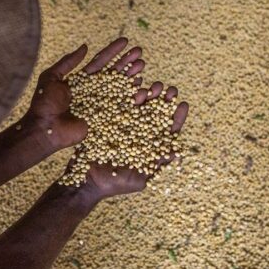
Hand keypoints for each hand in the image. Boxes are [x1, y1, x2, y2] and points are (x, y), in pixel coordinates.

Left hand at [24, 37, 146, 150]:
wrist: (44, 128)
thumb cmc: (44, 103)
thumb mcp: (51, 77)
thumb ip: (67, 62)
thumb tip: (85, 46)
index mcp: (82, 80)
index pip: (101, 62)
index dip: (113, 51)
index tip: (125, 41)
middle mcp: (94, 91)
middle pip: (114, 74)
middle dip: (127, 62)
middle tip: (139, 51)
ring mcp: (100, 105)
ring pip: (121, 88)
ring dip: (132, 77)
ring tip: (142, 66)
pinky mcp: (104, 119)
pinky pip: (121, 108)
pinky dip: (133, 99)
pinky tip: (142, 89)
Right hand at [76, 84, 188, 204]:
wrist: (86, 180)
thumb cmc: (114, 184)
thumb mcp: (138, 178)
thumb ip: (154, 164)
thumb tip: (175, 153)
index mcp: (150, 146)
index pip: (168, 130)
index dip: (176, 117)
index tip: (183, 104)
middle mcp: (139, 133)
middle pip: (156, 113)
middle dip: (164, 100)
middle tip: (170, 90)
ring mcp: (124, 124)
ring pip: (140, 105)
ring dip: (150, 94)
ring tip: (154, 86)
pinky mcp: (109, 119)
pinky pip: (120, 103)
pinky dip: (128, 93)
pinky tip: (136, 84)